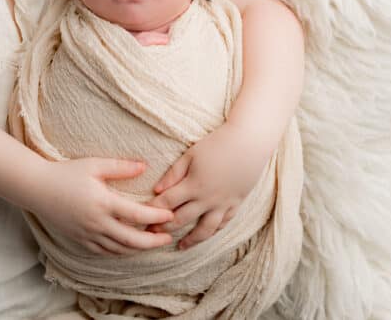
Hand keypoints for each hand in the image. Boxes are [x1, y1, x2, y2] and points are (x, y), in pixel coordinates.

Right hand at [28, 158, 175, 255]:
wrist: (38, 188)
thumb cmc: (66, 172)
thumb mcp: (94, 165)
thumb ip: (121, 167)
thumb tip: (144, 166)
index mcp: (103, 203)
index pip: (137, 215)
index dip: (156, 217)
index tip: (170, 215)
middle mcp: (97, 223)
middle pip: (132, 240)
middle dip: (153, 242)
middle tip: (167, 238)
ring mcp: (88, 235)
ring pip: (120, 250)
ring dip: (139, 249)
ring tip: (152, 242)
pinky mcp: (80, 241)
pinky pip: (105, 252)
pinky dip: (121, 252)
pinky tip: (129, 246)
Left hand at [147, 123, 269, 249]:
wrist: (250, 143)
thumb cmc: (218, 144)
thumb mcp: (192, 154)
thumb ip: (174, 173)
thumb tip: (157, 190)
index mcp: (194, 185)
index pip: (168, 203)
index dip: (153, 210)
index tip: (141, 216)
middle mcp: (208, 199)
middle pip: (182, 219)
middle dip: (164, 228)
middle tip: (150, 235)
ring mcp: (223, 204)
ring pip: (205, 230)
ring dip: (190, 240)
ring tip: (179, 246)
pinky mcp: (236, 204)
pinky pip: (223, 224)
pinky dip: (212, 232)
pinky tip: (205, 236)